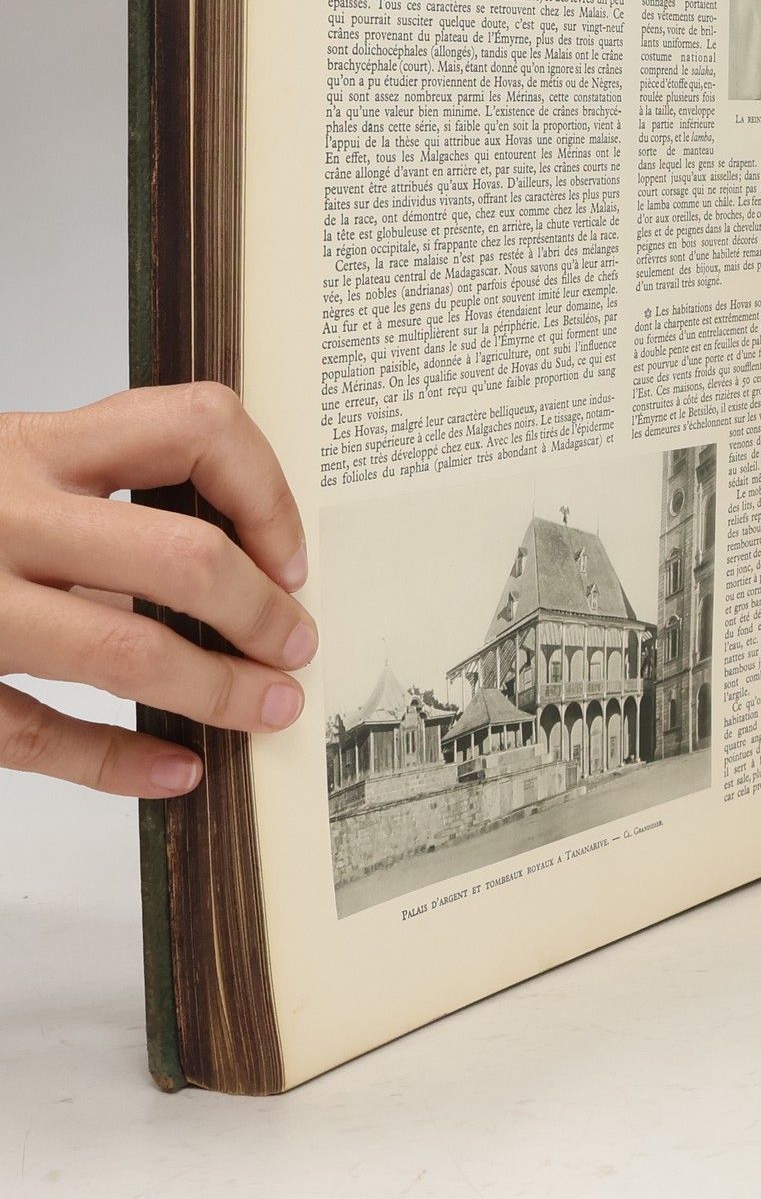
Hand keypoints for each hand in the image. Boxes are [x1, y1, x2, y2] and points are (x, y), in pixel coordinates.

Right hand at [0, 385, 315, 796]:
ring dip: (217, 690)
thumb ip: (103, 491)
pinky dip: (119, 760)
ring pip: (124, 652)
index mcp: (35, 445)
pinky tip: (176, 770)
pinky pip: (38, 734)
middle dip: (261, 611)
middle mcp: (2, 515)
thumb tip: (249, 560)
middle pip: (180, 556)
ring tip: (268, 708)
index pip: (196, 428)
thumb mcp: (14, 470)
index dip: (268, 492)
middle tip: (294, 644)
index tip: (292, 554)